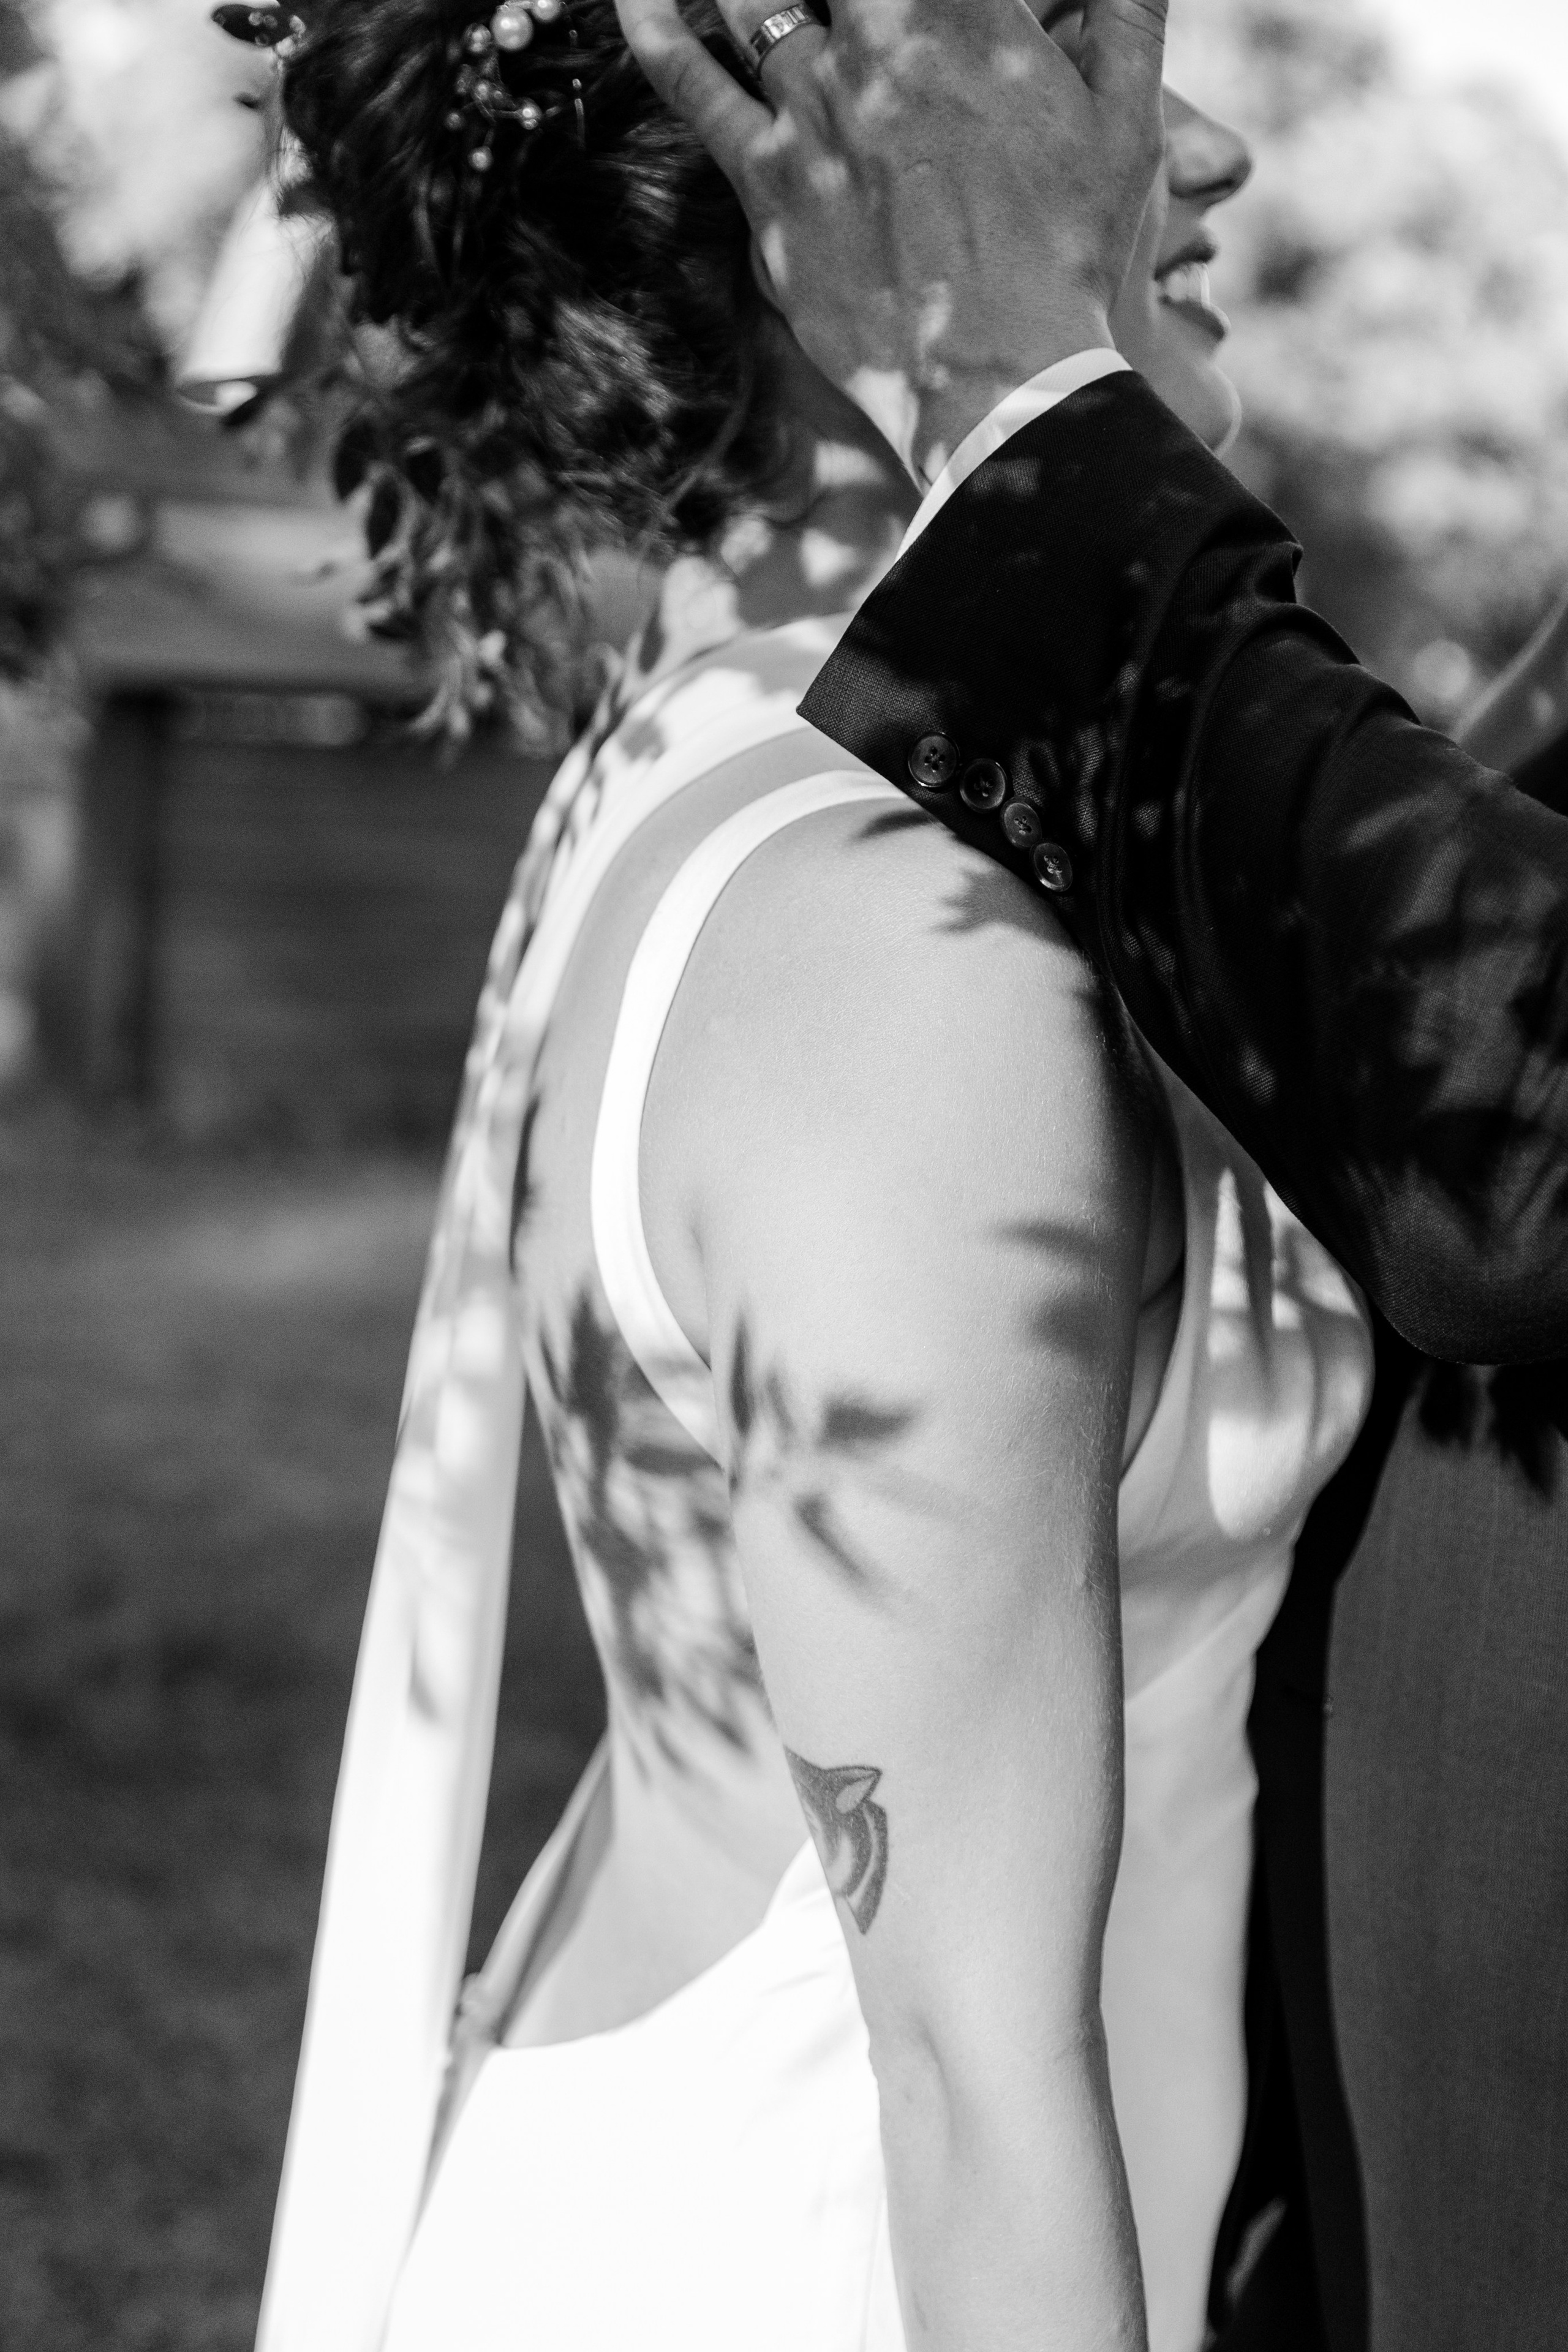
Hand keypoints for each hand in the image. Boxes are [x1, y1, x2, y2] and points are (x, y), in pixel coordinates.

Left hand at [614, 0, 1168, 482]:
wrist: (1007, 378)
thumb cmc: (1076, 257)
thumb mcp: (1132, 124)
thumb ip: (1129, 18)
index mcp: (968, 16)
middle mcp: (878, 46)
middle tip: (830, 0)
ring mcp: (812, 109)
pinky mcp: (768, 183)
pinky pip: (692, 87)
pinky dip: (655, 32)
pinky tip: (634, 0)